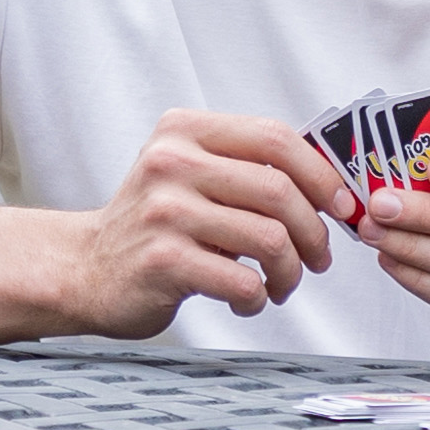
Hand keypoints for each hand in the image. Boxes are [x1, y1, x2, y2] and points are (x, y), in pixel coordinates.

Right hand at [68, 110, 359, 337]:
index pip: (275, 137)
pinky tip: (246, 299)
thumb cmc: (156, 226)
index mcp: (185, 130)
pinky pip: (242, 280)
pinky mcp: (162, 260)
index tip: (342, 205)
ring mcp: (164, 211)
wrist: (87, 269)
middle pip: (279, 191)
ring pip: (269, 239)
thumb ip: (248, 170)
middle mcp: (171, 162)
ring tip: (280, 285)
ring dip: (290, 272)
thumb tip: (332, 185)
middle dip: (314, 232)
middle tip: (318, 258)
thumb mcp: (193, 176)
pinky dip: (257, 297)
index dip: (321, 173)